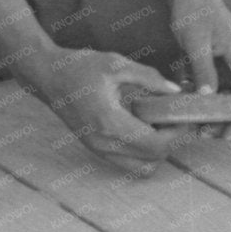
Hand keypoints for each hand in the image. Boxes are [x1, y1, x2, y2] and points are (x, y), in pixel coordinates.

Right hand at [29, 46, 184, 175]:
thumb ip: (149, 77)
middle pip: (152, 160)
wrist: (48, 75)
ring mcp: (98, 149)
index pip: (155, 145)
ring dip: (155, 150)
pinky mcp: (95, 148)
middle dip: (170, 141)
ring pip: (141, 168)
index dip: (176, 134)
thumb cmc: (81, 66)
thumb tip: (175, 91)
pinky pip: (127, 162)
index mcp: (110, 122)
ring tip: (157, 123)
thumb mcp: (116, 64)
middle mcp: (103, 143)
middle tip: (173, 118)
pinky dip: (141, 151)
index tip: (182, 116)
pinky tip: (141, 125)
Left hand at [152, 0, 230, 140]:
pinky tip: (193, 100)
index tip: (225, 135)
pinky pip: (226, 87)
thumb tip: (207, 97)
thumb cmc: (194, 11)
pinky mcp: (228, 62)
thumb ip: (202, 69)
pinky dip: (213, 99)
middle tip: (207, 134)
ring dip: (221, 113)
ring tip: (197, 124)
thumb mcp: (194, 41)